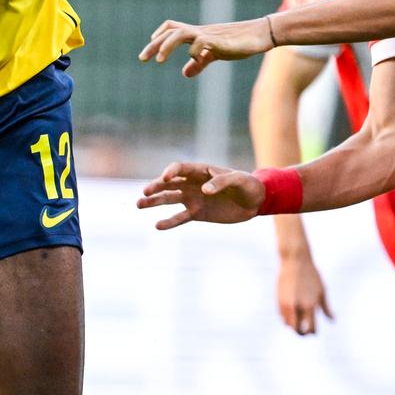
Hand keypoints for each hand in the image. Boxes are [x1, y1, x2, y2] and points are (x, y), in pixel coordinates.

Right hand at [137, 161, 264, 228]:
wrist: (255, 201)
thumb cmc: (248, 185)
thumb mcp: (239, 179)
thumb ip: (221, 182)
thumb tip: (204, 191)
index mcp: (200, 171)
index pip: (180, 169)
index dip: (171, 172)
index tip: (165, 178)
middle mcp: (192, 184)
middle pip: (169, 184)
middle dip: (156, 187)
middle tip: (144, 192)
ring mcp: (192, 198)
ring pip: (169, 199)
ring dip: (154, 202)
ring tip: (139, 204)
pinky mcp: (196, 213)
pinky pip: (179, 217)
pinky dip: (169, 222)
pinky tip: (158, 226)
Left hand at [139, 17, 274, 75]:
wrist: (259, 35)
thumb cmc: (238, 43)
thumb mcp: (214, 54)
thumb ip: (199, 62)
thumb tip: (184, 73)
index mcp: (197, 34)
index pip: (171, 28)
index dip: (158, 36)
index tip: (149, 51)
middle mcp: (199, 32)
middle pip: (170, 31)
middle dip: (154, 44)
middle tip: (142, 58)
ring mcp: (208, 35)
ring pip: (180, 34)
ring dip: (167, 45)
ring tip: (159, 60)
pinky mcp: (218, 41)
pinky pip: (200, 43)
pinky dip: (194, 51)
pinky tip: (197, 59)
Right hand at [277, 248, 332, 334]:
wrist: (295, 261)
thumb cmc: (312, 275)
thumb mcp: (322, 291)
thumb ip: (326, 308)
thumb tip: (333, 320)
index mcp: (310, 305)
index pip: (311, 328)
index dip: (312, 332)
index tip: (313, 331)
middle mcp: (297, 307)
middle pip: (297, 330)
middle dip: (301, 333)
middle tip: (305, 331)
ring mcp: (286, 304)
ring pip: (287, 324)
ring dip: (293, 325)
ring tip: (299, 321)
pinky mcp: (278, 300)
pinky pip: (282, 315)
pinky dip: (287, 318)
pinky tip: (292, 313)